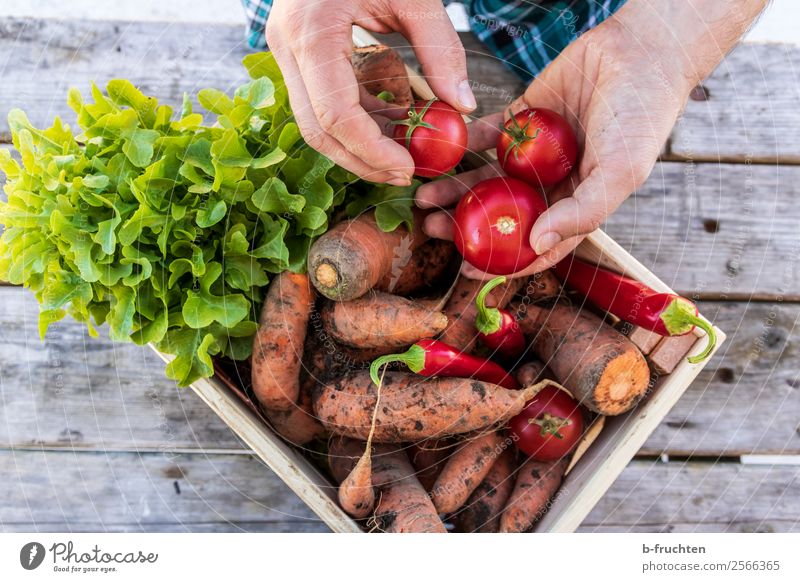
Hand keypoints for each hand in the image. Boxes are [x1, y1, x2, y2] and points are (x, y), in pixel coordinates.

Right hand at [266, 0, 476, 185]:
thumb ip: (440, 48)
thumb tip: (463, 106)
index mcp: (312, 31)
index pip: (335, 115)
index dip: (371, 151)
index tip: (408, 168)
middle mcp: (288, 46)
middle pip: (316, 130)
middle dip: (361, 160)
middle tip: (405, 174)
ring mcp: (286, 51)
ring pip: (315, 123)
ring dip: (359, 145)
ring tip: (404, 152)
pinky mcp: (298, 54)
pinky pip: (323, 102)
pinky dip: (358, 119)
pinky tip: (392, 123)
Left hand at [416, 8, 693, 277]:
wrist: (641, 52)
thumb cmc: (642, 117)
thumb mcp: (621, 171)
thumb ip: (582, 212)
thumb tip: (539, 245)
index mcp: (575, 203)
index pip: (535, 243)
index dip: (503, 261)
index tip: (467, 271)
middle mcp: (550, 183)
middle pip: (501, 213)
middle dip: (466, 225)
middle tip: (432, 230)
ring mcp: (533, 152)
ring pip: (486, 177)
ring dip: (455, 189)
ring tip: (424, 199)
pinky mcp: (521, 118)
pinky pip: (485, 136)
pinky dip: (462, 144)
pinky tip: (438, 155)